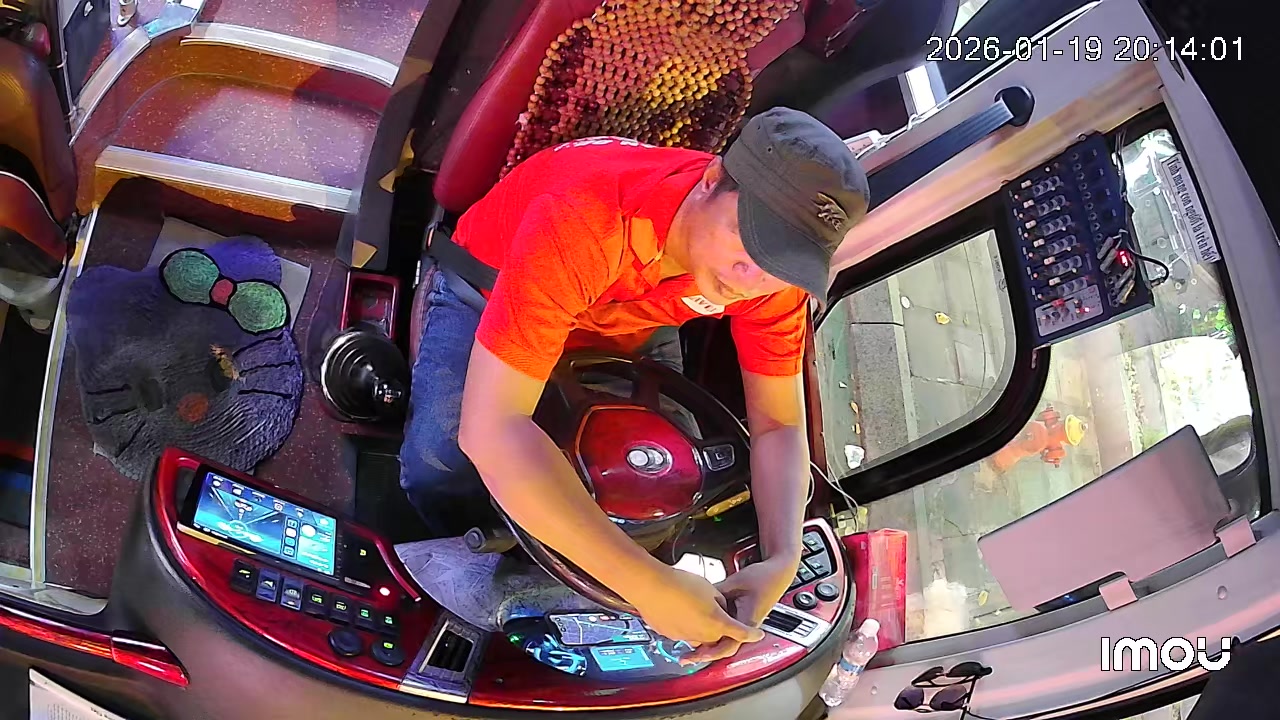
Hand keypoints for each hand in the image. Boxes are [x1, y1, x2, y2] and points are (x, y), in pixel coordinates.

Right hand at [629, 565, 763, 652]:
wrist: (650, 585)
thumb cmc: (679, 584)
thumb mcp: (710, 588)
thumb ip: (720, 600)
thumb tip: (720, 605)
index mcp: (718, 623)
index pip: (742, 633)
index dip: (752, 634)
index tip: (758, 635)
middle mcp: (702, 634)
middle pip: (718, 638)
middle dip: (720, 628)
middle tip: (718, 613)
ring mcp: (684, 636)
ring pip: (699, 636)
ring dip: (701, 626)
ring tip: (692, 605)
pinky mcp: (668, 634)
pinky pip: (682, 633)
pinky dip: (684, 624)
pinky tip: (677, 607)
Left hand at [684, 557, 796, 663]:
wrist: (777, 574)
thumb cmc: (762, 578)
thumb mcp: (735, 583)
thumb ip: (716, 593)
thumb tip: (696, 599)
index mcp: (747, 621)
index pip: (728, 644)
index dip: (710, 652)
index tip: (696, 655)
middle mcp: (746, 626)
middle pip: (724, 647)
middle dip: (705, 653)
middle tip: (687, 657)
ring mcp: (744, 624)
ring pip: (724, 640)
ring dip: (708, 645)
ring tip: (689, 649)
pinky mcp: (741, 618)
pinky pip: (726, 631)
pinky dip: (712, 633)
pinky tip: (699, 631)